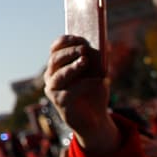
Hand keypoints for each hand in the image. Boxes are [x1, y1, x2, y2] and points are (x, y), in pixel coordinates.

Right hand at [44, 35, 119, 154]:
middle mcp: (51, 76)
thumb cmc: (94, 92)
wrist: (95, 119)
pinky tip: (99, 82)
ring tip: (85, 61)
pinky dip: (85, 85)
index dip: (64, 41)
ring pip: (59, 74)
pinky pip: (71, 91)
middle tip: (84, 48)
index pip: (54, 48)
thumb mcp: (99, 72)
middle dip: (69, 52)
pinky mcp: (59, 103)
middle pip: (55, 59)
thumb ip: (99, 60)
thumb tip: (105, 44)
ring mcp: (53, 89)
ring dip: (72, 66)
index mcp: (58, 65)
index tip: (77, 37)